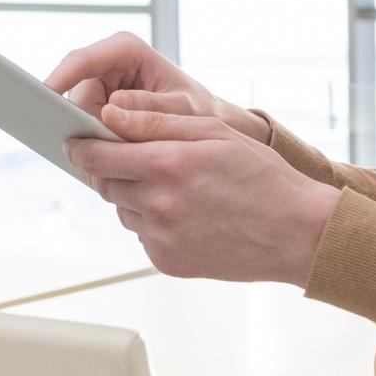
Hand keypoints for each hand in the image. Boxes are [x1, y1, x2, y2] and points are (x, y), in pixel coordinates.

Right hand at [44, 31, 271, 141]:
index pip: (82, 60)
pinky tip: (114, 158)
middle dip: (83, 123)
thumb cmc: (201, 113)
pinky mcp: (99, 107)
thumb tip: (109, 112)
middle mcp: (108, 64)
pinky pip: (84, 126)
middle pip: (75, 94)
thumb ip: (149, 111)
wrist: (209, 129)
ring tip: (120, 157)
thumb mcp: (182, 111)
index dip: (60, 77)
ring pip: (77, 115)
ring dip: (92, 138)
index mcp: (126, 51)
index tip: (44, 97)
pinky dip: (96, 144)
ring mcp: (101, 86)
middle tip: (104, 153)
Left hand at [66, 103, 340, 285]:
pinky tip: (187, 213)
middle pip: (104, 182)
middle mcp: (157, 205)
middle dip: (113, 167)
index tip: (79, 138)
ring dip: (134, 194)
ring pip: (122, 208)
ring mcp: (160, 238)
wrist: (296, 232)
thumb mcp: (213, 132)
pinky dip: (153, 221)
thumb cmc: (261, 176)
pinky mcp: (166, 261)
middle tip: (143, 158)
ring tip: (177, 187)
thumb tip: (109, 114)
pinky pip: (142, 234)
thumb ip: (155, 121)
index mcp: (166, 165)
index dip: (82, 144)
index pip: (95, 154)